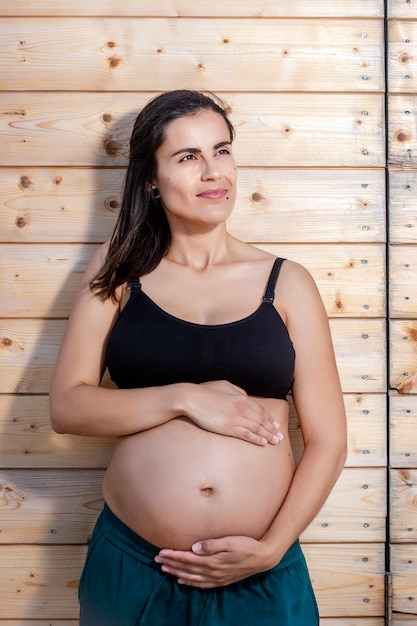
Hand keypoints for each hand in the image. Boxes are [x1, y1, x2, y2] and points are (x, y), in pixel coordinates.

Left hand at [155, 536, 271, 587]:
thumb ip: (211, 545)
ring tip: (165, 569)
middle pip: (186, 568)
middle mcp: (212, 571)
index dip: (173, 555)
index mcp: (212, 561)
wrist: (262, 558)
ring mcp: (217, 578)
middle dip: (171, 564)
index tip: (161, 552)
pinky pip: (201, 584)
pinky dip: (190, 582)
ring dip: (177, 573)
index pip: (187, 559)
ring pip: (191, 577)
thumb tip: (194, 548)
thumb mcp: (229, 541)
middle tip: (157, 560)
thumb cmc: (246, 545)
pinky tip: (183, 581)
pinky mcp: (221, 580)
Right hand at [185, 380, 282, 445]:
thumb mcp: (225, 385)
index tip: (275, 424)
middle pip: (261, 420)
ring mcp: (236, 418)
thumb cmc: (205, 391)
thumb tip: (246, 396)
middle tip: (279, 436)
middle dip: (272, 429)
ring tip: (275, 441)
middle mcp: (242, 408)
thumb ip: (237, 391)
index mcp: (242, 397)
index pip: (260, 410)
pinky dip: (256, 439)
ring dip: (268, 435)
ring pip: (257, 428)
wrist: (191, 398)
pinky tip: (263, 443)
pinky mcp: (228, 428)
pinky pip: (246, 434)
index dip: (269, 418)